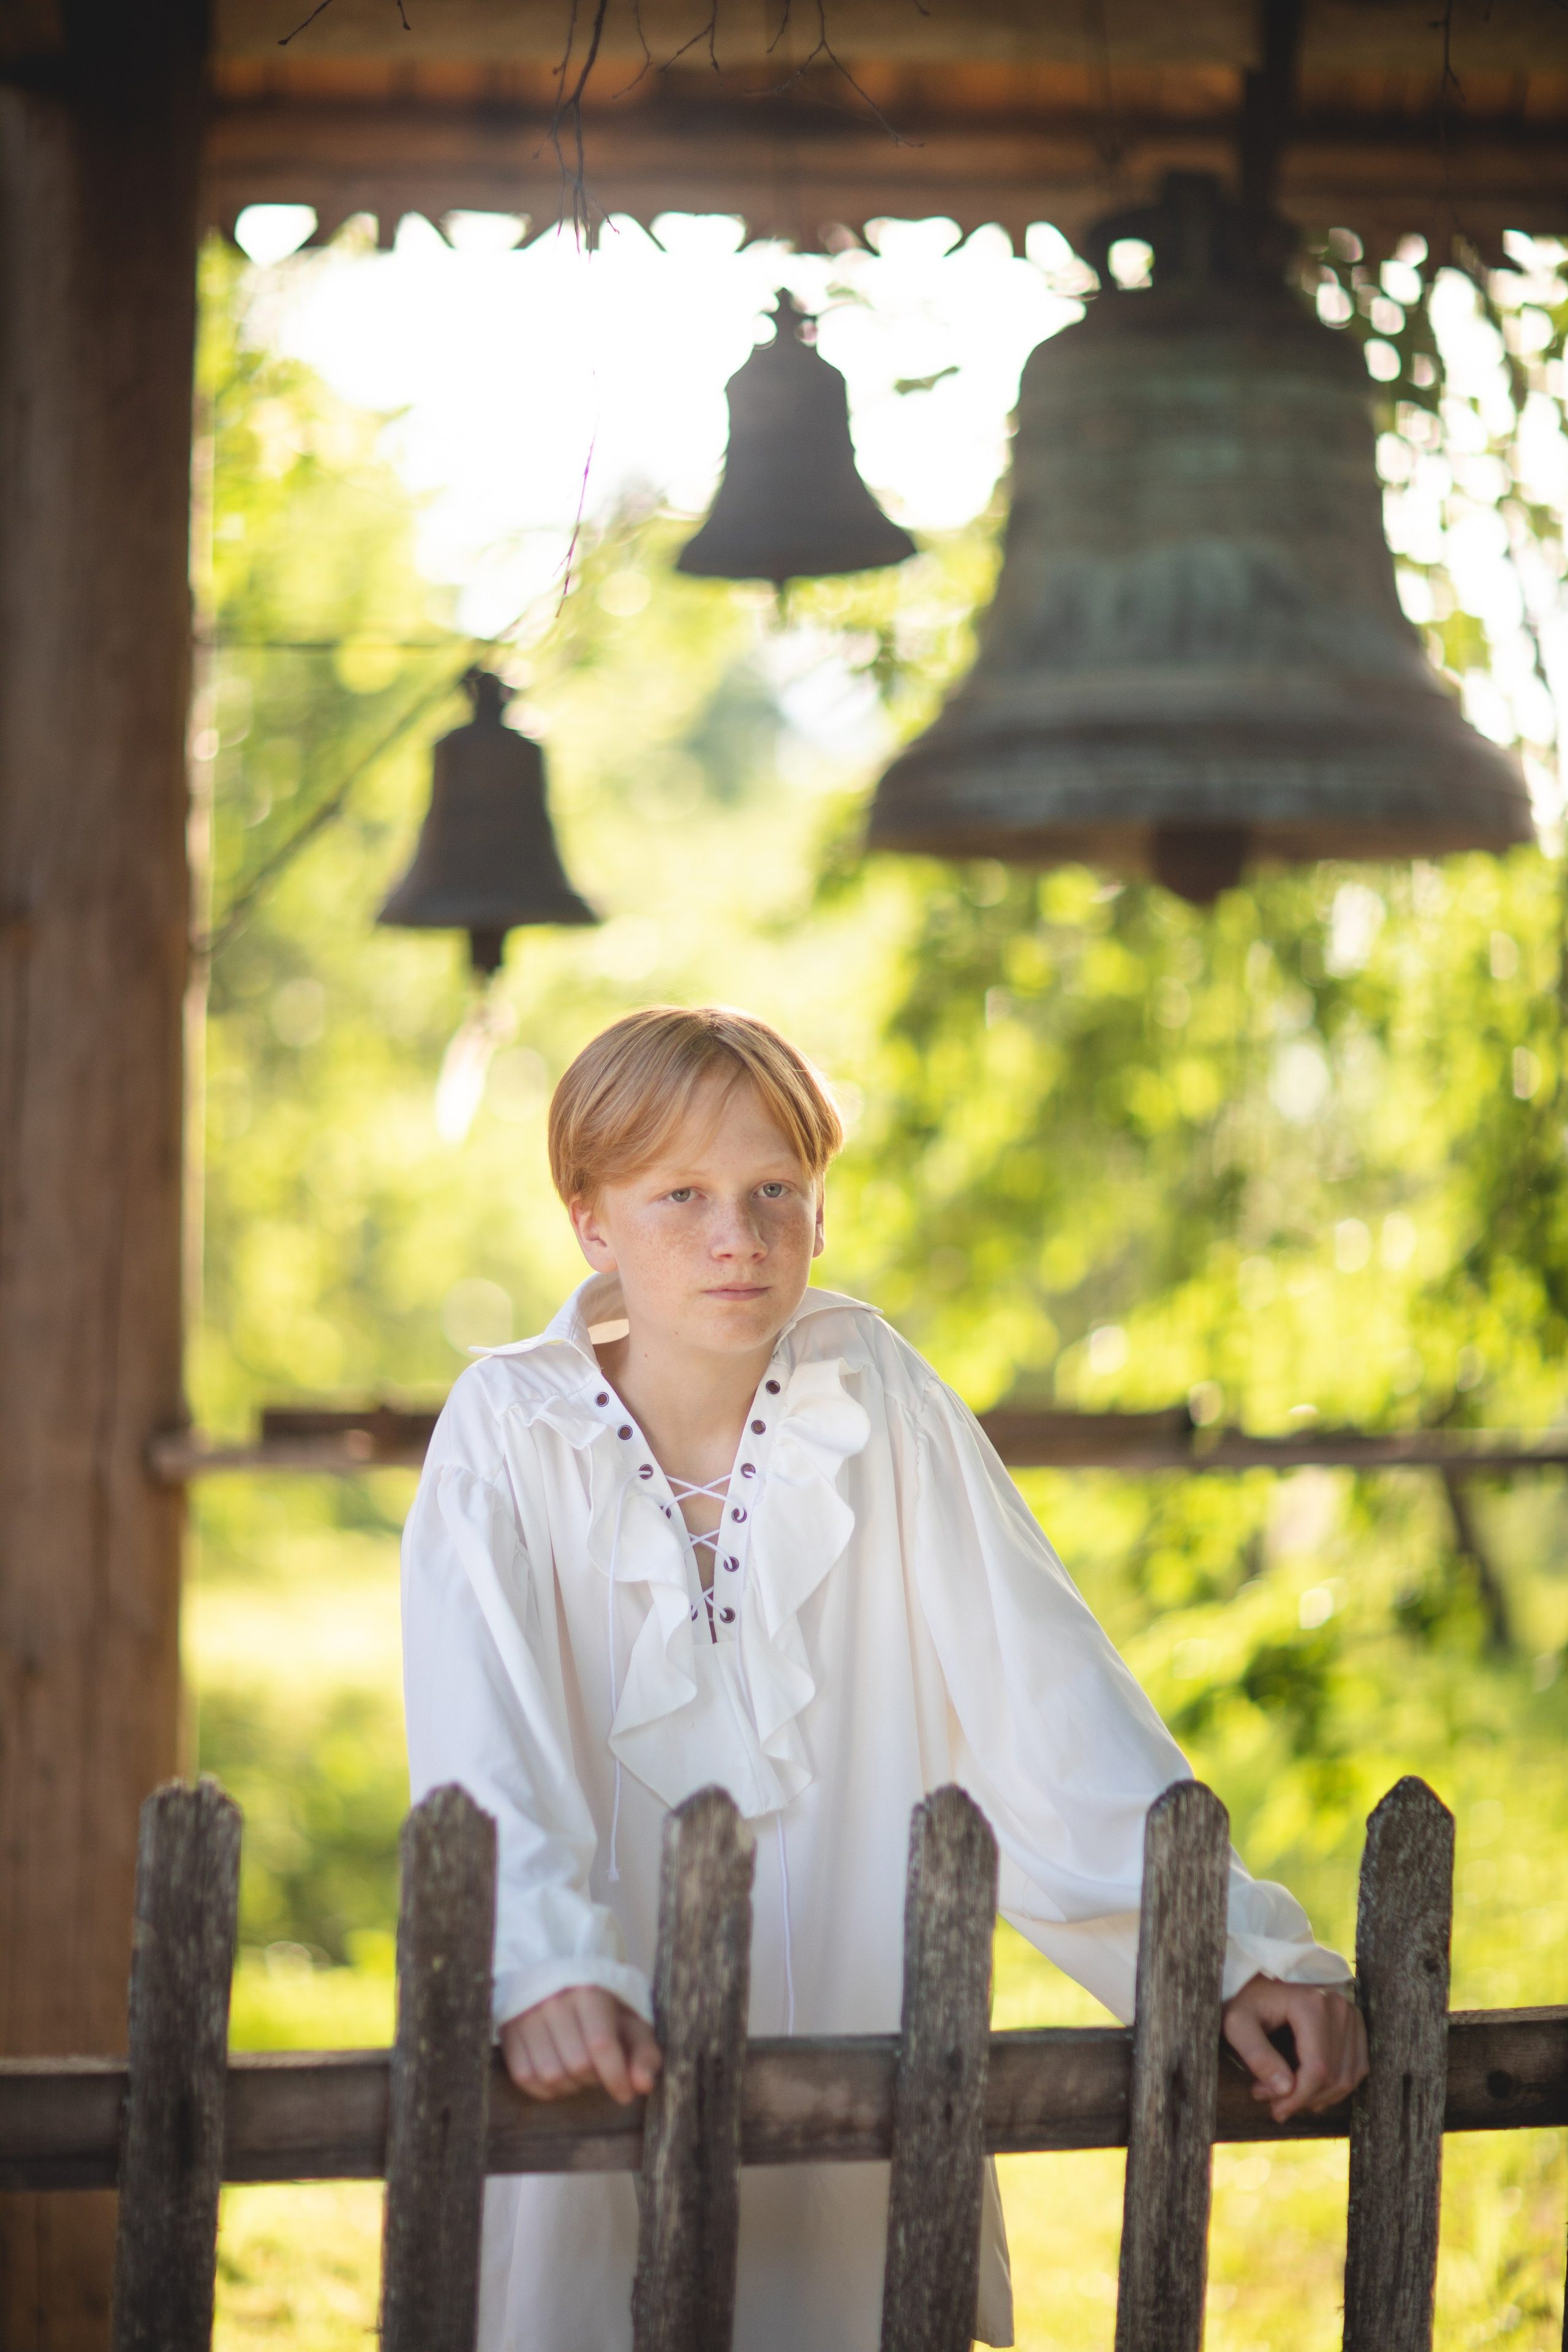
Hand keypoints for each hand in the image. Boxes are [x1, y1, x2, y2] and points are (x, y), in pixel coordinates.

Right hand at [499, 1986, 661, 2106]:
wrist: (564, 1985)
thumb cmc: (605, 2011)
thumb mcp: (632, 2024)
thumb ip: (644, 2053)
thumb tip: (643, 2085)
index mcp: (589, 1991)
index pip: (601, 2044)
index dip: (616, 2077)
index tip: (625, 2095)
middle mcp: (554, 2000)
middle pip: (577, 2064)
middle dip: (594, 2079)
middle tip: (599, 2071)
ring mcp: (526, 2015)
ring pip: (550, 2075)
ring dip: (570, 2086)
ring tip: (579, 2072)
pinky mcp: (508, 2031)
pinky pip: (525, 2078)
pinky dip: (545, 2089)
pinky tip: (559, 2075)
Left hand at [1221, 1974, 1367, 2123]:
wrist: (1264, 1984)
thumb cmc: (1248, 2004)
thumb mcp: (1237, 2024)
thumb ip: (1257, 2055)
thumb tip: (1285, 2090)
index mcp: (1312, 2004)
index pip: (1317, 2068)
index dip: (1298, 2098)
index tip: (1275, 2111)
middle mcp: (1339, 2007)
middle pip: (1334, 2076)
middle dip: (1304, 2099)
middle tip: (1275, 2104)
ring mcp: (1352, 2015)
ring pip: (1348, 2078)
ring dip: (1319, 2098)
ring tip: (1289, 2097)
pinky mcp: (1357, 2025)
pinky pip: (1356, 2070)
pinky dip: (1335, 2088)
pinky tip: (1310, 2090)